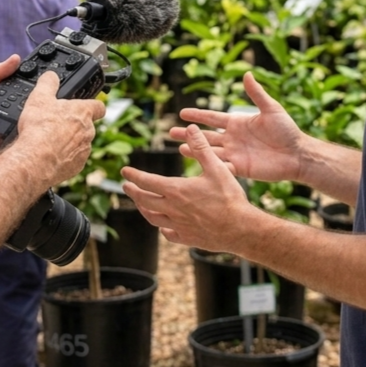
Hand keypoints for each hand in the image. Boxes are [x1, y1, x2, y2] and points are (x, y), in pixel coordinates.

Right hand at [14, 71, 105, 186]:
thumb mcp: (39, 98)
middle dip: (73, 125)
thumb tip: (51, 76)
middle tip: (56, 125)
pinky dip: (64, 157)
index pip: (99, 106)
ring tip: (50, 141)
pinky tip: (50, 154)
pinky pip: (73, 159)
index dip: (93, 105)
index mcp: (83, 112)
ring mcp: (84, 150)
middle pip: (86, 126)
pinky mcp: (77, 166)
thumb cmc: (39, 129)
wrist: (36, 160)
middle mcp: (88, 131)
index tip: (87, 106)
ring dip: (69, 142)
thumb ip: (48, 83)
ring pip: (80, 143)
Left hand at [122, 124, 256, 251]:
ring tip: (140, 204)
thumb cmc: (229, 197)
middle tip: (127, 186)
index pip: (147, 182)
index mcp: (177, 190)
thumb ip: (201, 148)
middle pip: (145, 201)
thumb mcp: (216, 168)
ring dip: (144, 209)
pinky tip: (163, 226)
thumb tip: (191, 128)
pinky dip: (162, 228)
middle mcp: (173, 209)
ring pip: (153, 218)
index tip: (125, 171)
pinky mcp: (187, 238)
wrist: (240, 228)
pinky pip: (168, 234)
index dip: (134, 176)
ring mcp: (179, 226)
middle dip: (133, 192)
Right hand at [168, 72, 304, 182]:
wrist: (297, 154)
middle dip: (189, 134)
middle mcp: (232, 138)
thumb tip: (247, 74)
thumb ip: (257, 94)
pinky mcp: (240, 168)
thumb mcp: (271, 109)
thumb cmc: (287, 130)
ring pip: (209, 151)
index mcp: (238, 123)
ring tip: (179, 148)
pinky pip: (221, 166)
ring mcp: (235, 154)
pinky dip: (209, 165)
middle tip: (171, 132)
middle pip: (205, 135)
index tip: (182, 113)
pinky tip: (197, 164)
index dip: (198, 115)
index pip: (212, 118)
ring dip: (195, 150)